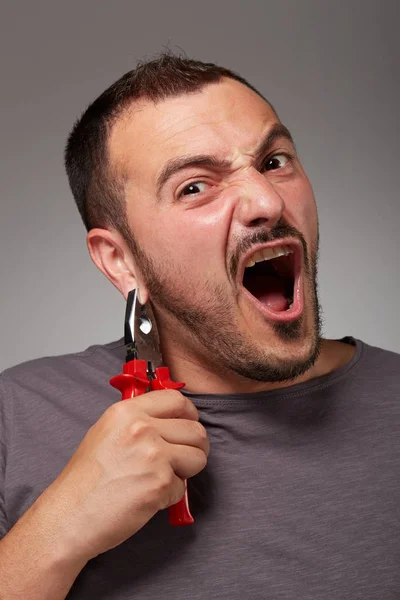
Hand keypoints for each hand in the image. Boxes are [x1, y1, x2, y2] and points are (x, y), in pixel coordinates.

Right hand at [40, 389, 208, 560]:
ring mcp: (154, 455)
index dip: (189, 414)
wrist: (69, 516)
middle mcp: (142, 428)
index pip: (177, 399)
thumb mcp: (106, 432)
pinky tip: (146, 498)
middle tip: (182, 459)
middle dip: (195, 447)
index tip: (187, 425)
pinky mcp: (160, 483)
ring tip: (162, 478)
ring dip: (186, 471)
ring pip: (198, 457)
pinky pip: (182, 487)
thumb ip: (138, 421)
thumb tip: (170, 420)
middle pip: (195, 430)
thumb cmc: (85, 480)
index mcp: (128, 411)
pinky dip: (168, 496)